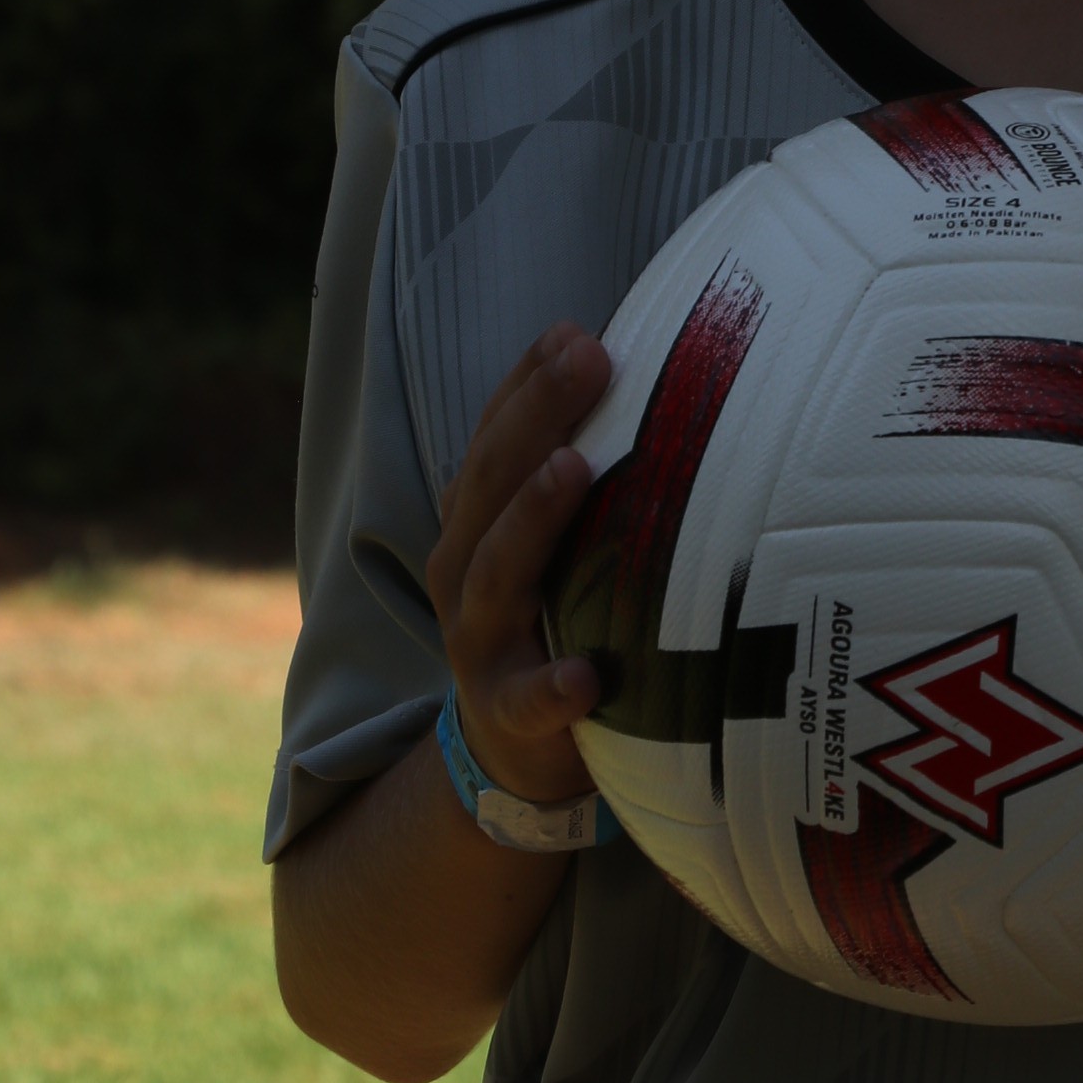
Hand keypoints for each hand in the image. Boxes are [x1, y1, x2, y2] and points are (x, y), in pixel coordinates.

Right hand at [422, 322, 613, 802]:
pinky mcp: (508, 713)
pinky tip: (586, 676)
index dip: (527, 384)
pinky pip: (528, 699)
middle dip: (536, 417)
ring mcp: (480, 642)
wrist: (511, 750)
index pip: (492, 439)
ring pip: (497, 573)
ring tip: (572, 469)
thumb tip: (617, 362)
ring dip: (533, 519)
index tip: (575, 331)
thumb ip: (571, 467)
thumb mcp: (548, 541)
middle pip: (491, 485)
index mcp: (475, 524)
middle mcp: (465, 572)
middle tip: (589, 360)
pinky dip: (553, 686)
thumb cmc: (547, 619)